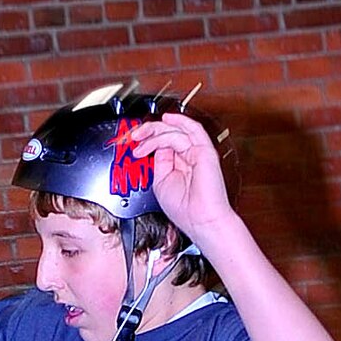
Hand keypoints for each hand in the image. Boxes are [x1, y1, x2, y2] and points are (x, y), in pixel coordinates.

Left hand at [131, 112, 233, 243]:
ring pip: (177, 130)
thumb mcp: (160, 182)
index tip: (134, 142)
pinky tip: (166, 119)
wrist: (200, 220)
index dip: (148, 138)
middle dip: (149, 130)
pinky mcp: (205, 150)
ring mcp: (197, 152)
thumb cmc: (184, 209)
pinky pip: (191, 130)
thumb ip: (159, 162)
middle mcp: (189, 156)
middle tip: (135, 135)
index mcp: (180, 164)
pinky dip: (176, 124)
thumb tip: (154, 146)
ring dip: (156, 130)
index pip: (164, 142)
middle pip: (170, 132)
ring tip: (141, 138)